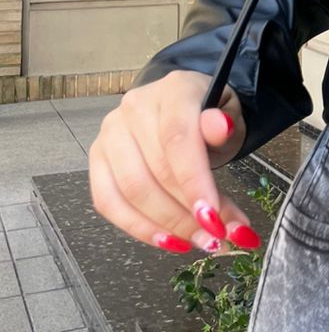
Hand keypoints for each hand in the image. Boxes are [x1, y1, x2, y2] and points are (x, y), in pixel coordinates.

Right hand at [89, 70, 260, 256]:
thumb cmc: (207, 116)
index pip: (177, 138)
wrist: (182, 108)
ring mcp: (110, 133)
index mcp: (173, 90)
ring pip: (131, 191)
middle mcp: (135, 108)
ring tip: (200, 241)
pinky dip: (139, 228)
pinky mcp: (97, 160)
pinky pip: (108, 202)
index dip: (195, 182)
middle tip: (218, 237)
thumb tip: (221, 126)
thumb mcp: (229, 116)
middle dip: (189, 213)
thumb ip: (225, 128)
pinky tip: (168, 241)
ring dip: (168, 225)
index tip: (214, 218)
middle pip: (156, 170)